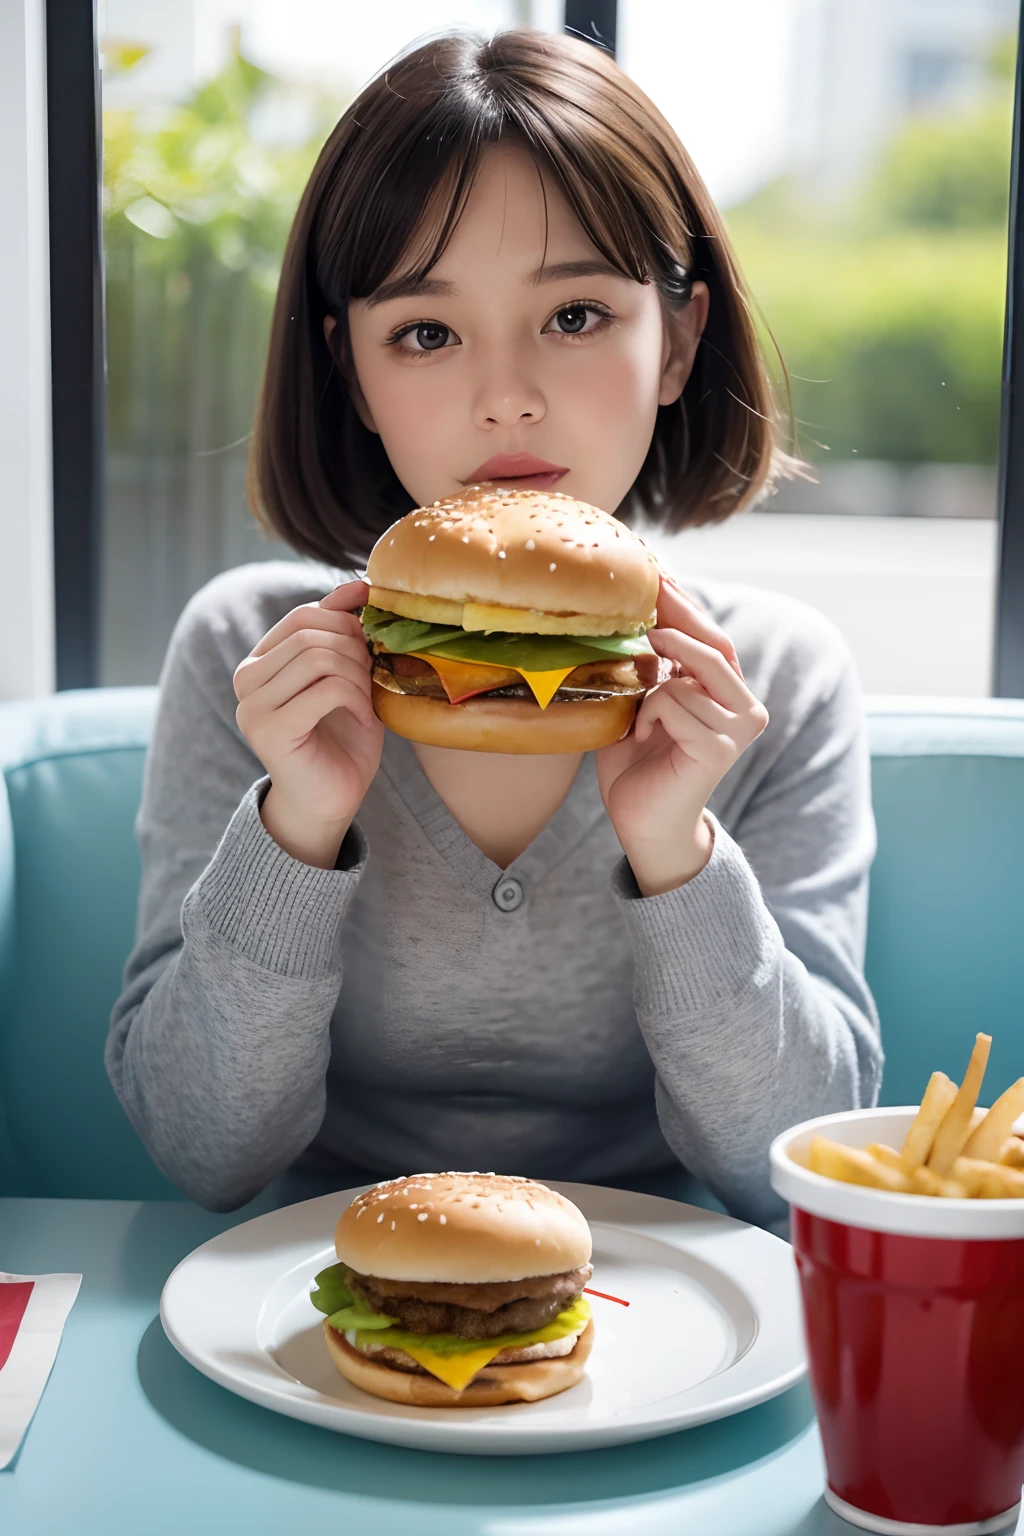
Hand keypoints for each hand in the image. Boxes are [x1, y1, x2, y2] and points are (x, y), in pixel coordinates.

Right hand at [233, 580, 382, 867]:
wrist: (330, 801)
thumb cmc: (341, 740)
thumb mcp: (347, 677)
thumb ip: (342, 633)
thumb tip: (358, 584)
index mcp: (259, 663)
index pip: (303, 616)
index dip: (345, 620)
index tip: (372, 642)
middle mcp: (246, 681)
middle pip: (311, 634)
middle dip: (355, 649)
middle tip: (373, 678)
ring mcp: (252, 706)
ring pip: (318, 658)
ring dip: (357, 675)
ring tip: (368, 701)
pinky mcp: (270, 730)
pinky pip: (324, 689)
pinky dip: (355, 700)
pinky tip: (364, 720)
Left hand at [596, 576, 767, 895]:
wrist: (642, 823)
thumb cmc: (638, 764)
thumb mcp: (642, 702)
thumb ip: (650, 666)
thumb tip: (636, 612)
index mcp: (729, 693)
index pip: (713, 637)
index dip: (686, 605)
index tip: (656, 576)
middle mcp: (745, 707)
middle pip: (714, 645)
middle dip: (676, 619)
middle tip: (642, 600)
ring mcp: (737, 728)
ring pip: (686, 677)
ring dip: (651, 690)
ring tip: (639, 717)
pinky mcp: (720, 748)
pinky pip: (675, 703)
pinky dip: (650, 716)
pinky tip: (644, 739)